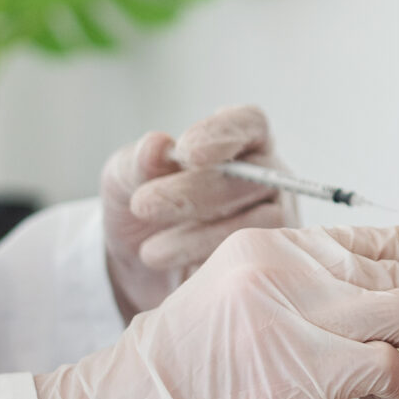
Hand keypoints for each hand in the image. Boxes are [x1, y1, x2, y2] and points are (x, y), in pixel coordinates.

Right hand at [38, 223, 398, 398]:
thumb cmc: (184, 383)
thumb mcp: (243, 314)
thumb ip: (308, 299)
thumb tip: (388, 309)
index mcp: (275, 247)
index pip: (377, 236)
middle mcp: (288, 265)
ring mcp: (298, 311)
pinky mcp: (304, 362)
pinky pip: (386, 365)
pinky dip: (397, 380)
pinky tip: (385, 388)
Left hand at [100, 105, 293, 318]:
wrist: (138, 271)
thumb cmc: (141, 208)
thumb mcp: (124, 181)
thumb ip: (137, 162)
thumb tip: (157, 144)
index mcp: (239, 143)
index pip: (249, 124)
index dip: (224, 134)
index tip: (187, 152)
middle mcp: (266, 178)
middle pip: (256, 175)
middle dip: (197, 191)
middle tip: (144, 205)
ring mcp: (274, 221)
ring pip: (260, 222)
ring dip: (202, 236)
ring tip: (151, 252)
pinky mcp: (269, 262)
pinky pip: (256, 262)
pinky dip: (212, 265)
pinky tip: (179, 274)